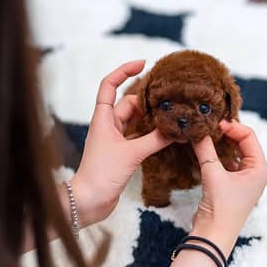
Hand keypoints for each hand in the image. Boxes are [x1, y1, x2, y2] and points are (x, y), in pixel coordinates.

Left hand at [71, 60, 169, 226]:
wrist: (89, 202)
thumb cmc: (101, 175)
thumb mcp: (131, 154)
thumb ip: (155, 140)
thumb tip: (177, 129)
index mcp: (103, 118)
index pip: (109, 85)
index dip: (123, 71)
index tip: (143, 64)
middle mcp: (108, 124)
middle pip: (129, 102)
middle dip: (148, 99)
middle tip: (171, 97)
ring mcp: (115, 138)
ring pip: (136, 120)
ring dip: (152, 117)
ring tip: (173, 113)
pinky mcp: (122, 151)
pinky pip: (140, 135)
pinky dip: (152, 133)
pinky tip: (167, 134)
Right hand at [191, 120, 266, 256]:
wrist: (213, 236)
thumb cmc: (221, 208)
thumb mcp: (213, 175)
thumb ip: (206, 150)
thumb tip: (198, 131)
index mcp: (259, 168)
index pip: (249, 136)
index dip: (232, 126)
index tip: (214, 123)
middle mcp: (255, 171)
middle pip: (243, 141)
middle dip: (226, 132)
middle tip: (209, 125)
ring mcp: (244, 177)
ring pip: (234, 150)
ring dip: (221, 141)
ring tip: (205, 133)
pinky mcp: (231, 182)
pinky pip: (226, 160)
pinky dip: (216, 152)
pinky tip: (204, 148)